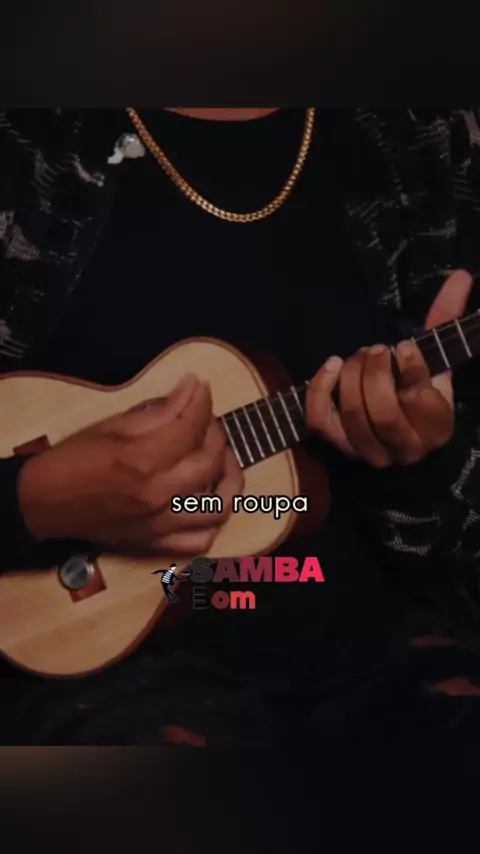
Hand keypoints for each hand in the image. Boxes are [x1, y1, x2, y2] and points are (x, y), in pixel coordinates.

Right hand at [19, 375, 243, 553]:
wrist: (44, 503)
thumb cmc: (72, 460)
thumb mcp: (112, 425)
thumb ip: (160, 411)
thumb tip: (193, 389)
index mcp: (141, 461)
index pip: (190, 428)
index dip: (202, 402)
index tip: (202, 388)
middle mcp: (156, 495)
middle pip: (209, 462)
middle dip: (216, 433)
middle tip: (206, 420)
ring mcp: (159, 523)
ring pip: (219, 506)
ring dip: (229, 477)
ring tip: (221, 458)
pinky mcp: (155, 542)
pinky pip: (200, 541)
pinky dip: (214, 522)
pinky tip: (209, 499)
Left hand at [306, 270, 472, 466]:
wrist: (396, 418)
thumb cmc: (420, 382)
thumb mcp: (437, 355)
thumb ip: (446, 318)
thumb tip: (460, 276)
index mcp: (437, 427)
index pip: (421, 402)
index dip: (410, 369)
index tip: (403, 345)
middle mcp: (405, 449)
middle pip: (383, 414)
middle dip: (375, 374)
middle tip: (375, 349)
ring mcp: (370, 452)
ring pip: (353, 417)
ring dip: (351, 378)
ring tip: (357, 356)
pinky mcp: (339, 446)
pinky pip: (321, 420)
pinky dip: (320, 389)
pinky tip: (332, 364)